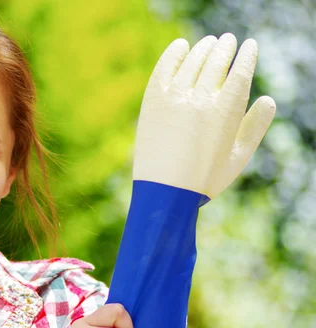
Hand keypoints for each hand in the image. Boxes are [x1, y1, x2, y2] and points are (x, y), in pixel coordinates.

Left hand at [133, 33, 275, 198]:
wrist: (165, 192)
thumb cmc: (205, 179)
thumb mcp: (239, 157)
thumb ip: (256, 126)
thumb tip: (268, 99)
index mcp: (226, 111)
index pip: (240, 71)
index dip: (246, 55)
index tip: (249, 45)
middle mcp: (201, 100)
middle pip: (216, 61)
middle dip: (225, 47)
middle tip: (227, 41)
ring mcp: (174, 99)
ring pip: (192, 62)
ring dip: (202, 48)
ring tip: (208, 43)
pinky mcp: (153, 102)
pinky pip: (164, 69)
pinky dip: (173, 55)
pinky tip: (180, 47)